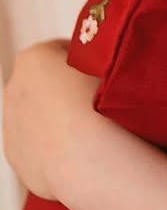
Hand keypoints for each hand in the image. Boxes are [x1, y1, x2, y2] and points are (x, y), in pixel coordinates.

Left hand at [2, 40, 100, 200]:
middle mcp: (14, 88)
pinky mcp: (16, 156)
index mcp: (34, 58)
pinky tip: (81, 151)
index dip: (85, 60)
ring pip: (37, 115)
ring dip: (59, 119)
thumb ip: (101, 60)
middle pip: (43, 82)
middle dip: (66, 90)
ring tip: (93, 129)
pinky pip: (37, 145)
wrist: (89, 161)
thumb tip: (108, 65)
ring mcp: (11, 124)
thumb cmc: (104, 111)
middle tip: (99, 101)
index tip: (103, 72)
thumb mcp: (112, 68)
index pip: (61, 49)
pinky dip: (55, 146)